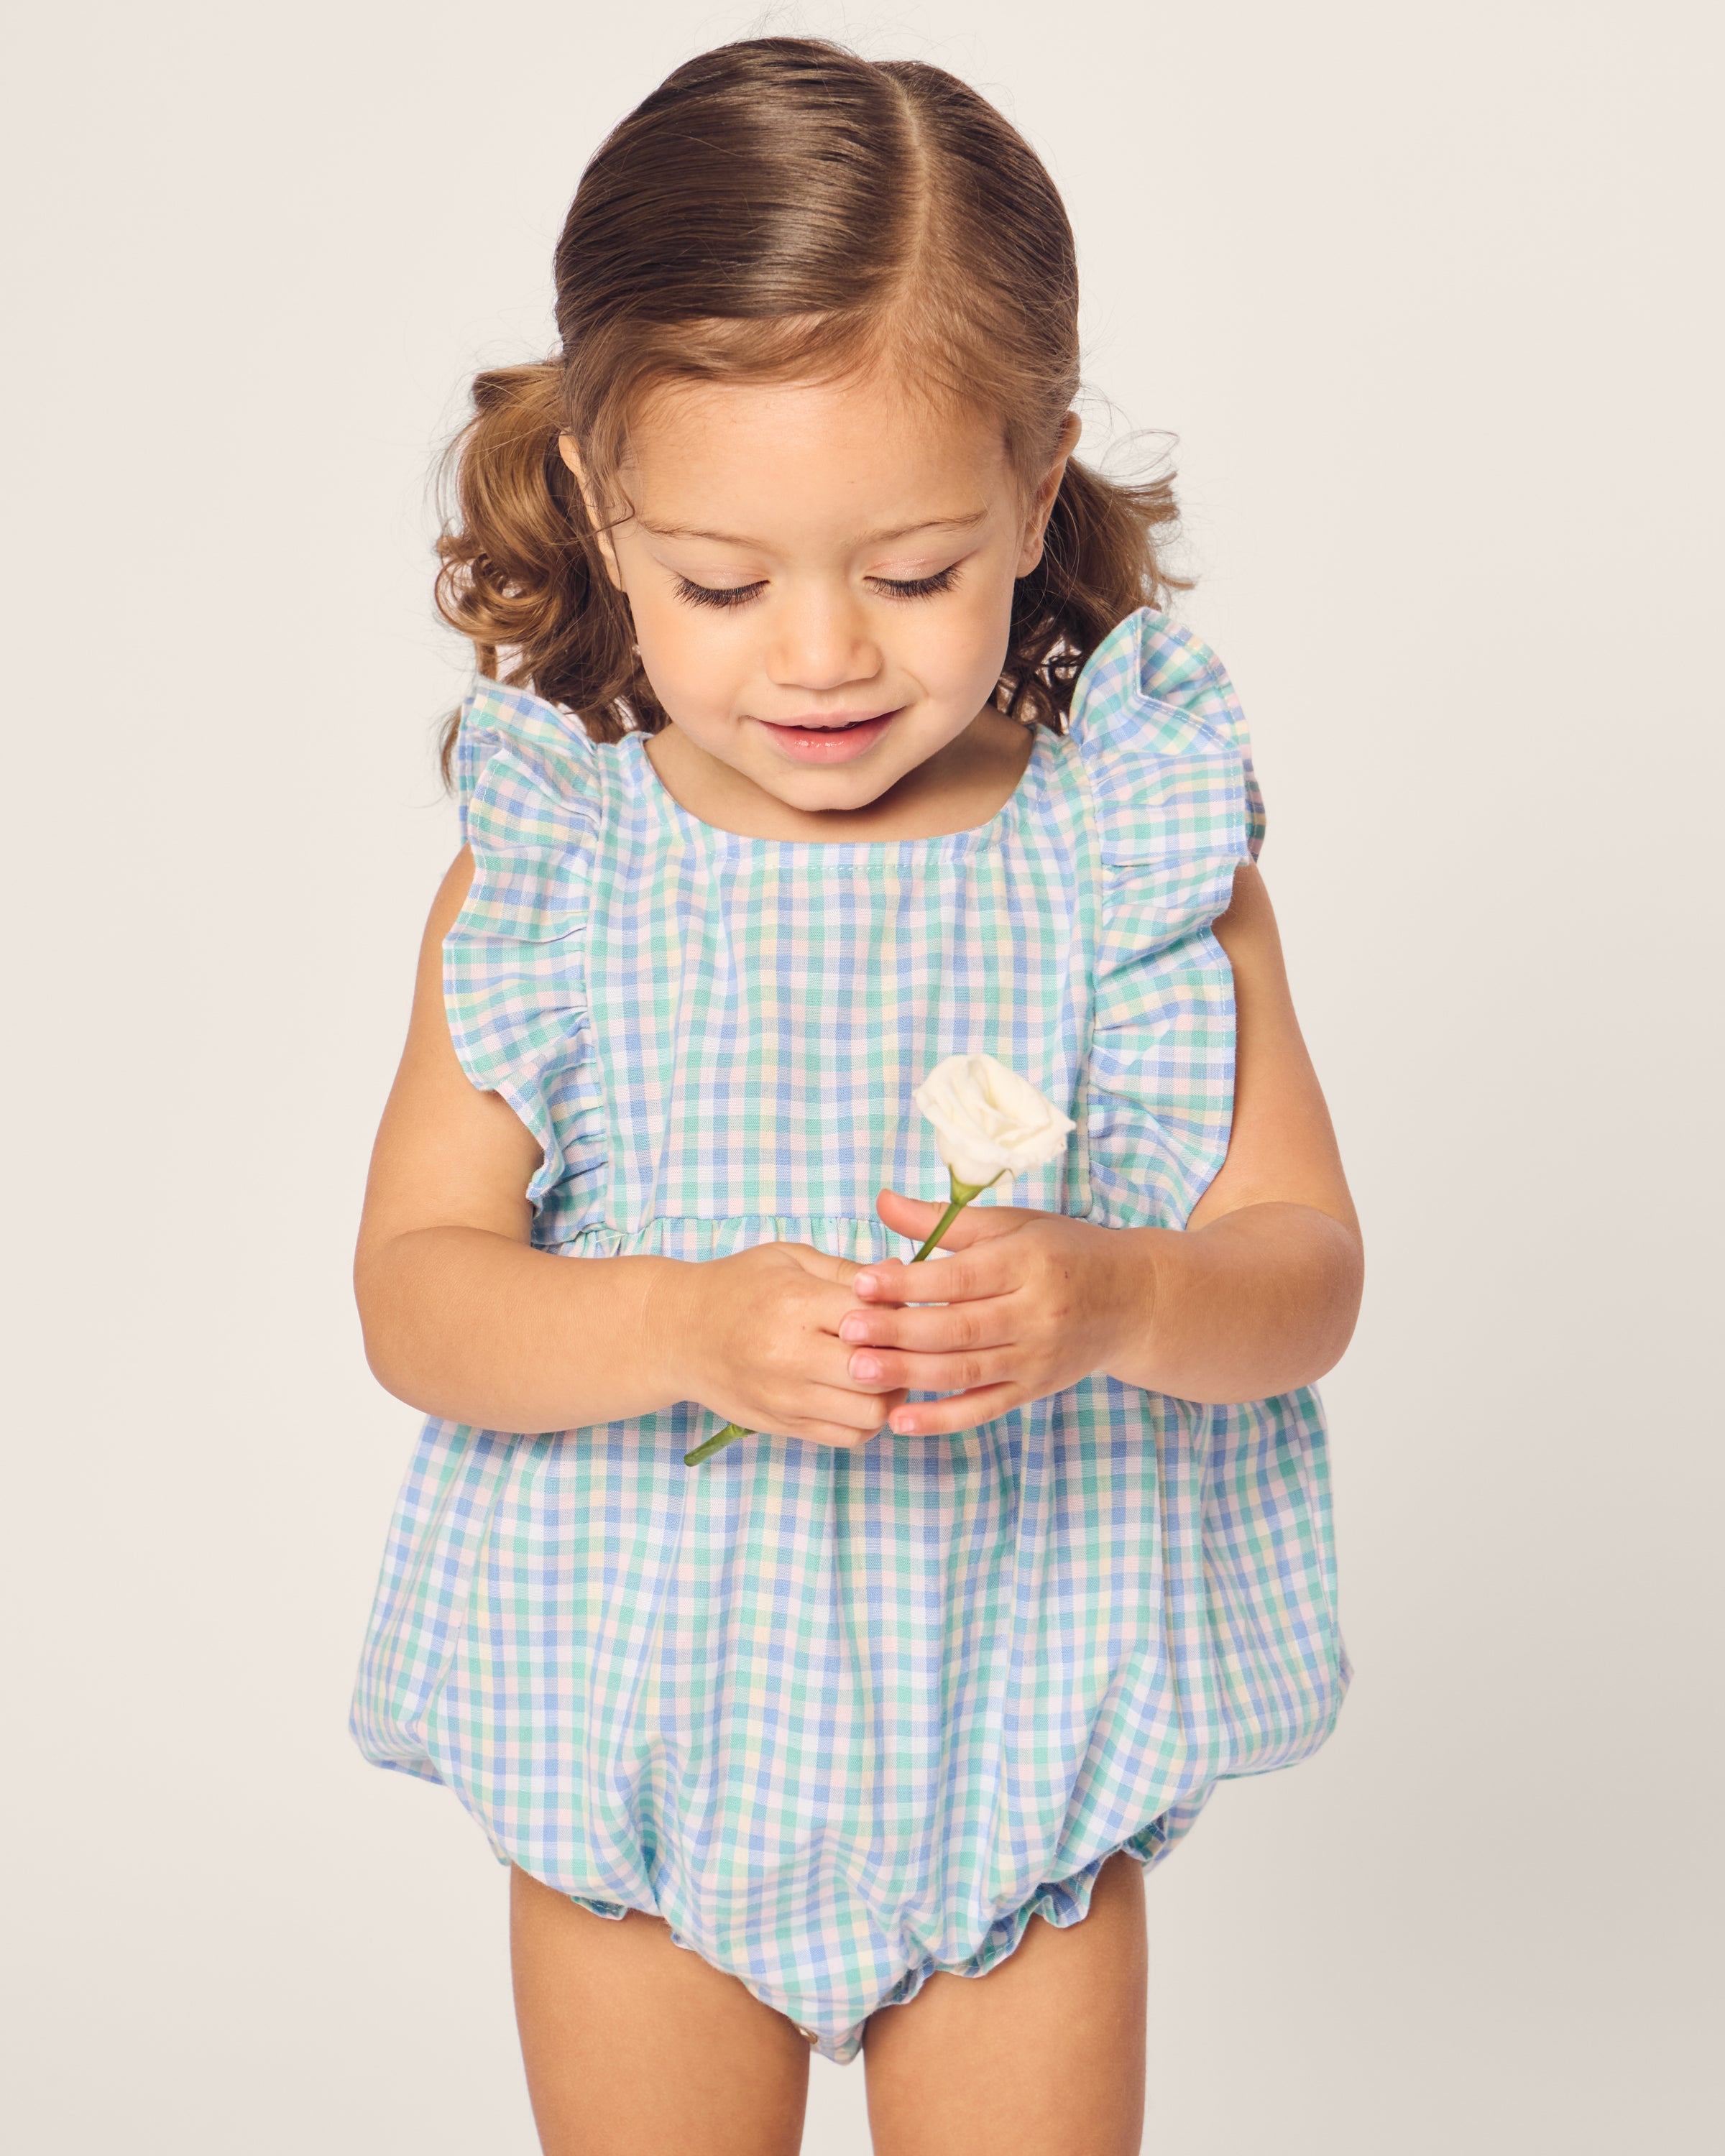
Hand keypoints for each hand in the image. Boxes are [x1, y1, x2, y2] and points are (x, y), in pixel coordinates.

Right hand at [661, 1241, 908, 1449]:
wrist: (677, 1334)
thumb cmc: (737, 1287)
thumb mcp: (788, 1259)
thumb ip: (847, 1270)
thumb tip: (903, 1274)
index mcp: (795, 1303)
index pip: (875, 1317)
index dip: (900, 1315)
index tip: (902, 1309)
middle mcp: (791, 1355)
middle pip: (880, 1370)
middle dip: (902, 1358)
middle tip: (905, 1345)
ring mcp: (786, 1398)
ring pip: (871, 1412)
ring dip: (891, 1394)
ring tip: (886, 1372)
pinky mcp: (783, 1425)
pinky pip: (848, 1436)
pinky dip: (868, 1421)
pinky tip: (863, 1395)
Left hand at [835, 1190, 1153, 1435]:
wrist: (1132, 1300)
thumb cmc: (1061, 1252)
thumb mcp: (1011, 1224)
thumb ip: (944, 1221)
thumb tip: (882, 1201)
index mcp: (1028, 1263)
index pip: (961, 1277)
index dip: (910, 1282)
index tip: (862, 1283)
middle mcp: (1035, 1314)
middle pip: (958, 1328)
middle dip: (898, 1332)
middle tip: (847, 1331)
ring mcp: (1036, 1358)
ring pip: (965, 1372)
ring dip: (909, 1375)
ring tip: (858, 1371)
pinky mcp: (1034, 1389)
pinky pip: (984, 1408)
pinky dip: (943, 1419)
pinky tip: (900, 1421)